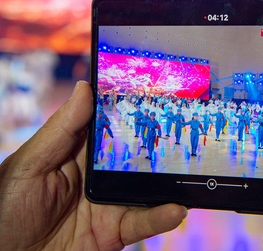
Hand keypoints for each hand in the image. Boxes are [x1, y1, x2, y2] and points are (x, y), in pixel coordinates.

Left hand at [0, 81, 187, 249]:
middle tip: (185, 126)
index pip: (110, 123)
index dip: (131, 105)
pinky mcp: (116, 231)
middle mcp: (99, 174)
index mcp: (77, 152)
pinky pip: (144, 222)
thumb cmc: (5, 209)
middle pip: (137, 152)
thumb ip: (61, 130)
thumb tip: (85, 88)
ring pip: (148, 186)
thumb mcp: (29, 165)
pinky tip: (175, 208)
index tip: (156, 87)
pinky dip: (162, 216)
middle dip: (161, 140)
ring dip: (170, 179)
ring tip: (188, 171)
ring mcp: (111, 202)